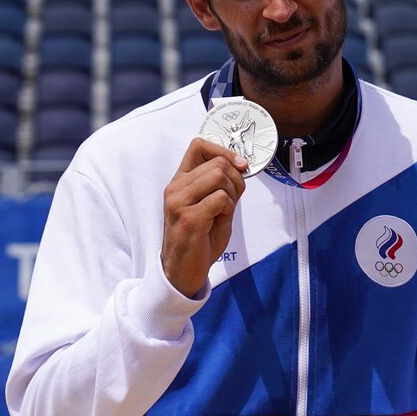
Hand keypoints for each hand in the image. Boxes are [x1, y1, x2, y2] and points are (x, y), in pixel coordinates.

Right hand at [160, 137, 248, 296]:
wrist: (183, 270)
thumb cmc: (200, 238)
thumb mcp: (212, 205)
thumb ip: (221, 185)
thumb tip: (241, 164)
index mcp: (180, 181)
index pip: (198, 145)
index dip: (224, 151)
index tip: (240, 165)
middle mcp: (175, 188)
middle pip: (217, 163)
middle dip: (236, 179)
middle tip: (233, 200)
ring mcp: (179, 202)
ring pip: (220, 176)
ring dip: (232, 194)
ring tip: (223, 212)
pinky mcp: (189, 218)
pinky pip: (221, 198)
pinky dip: (228, 208)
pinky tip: (219, 220)